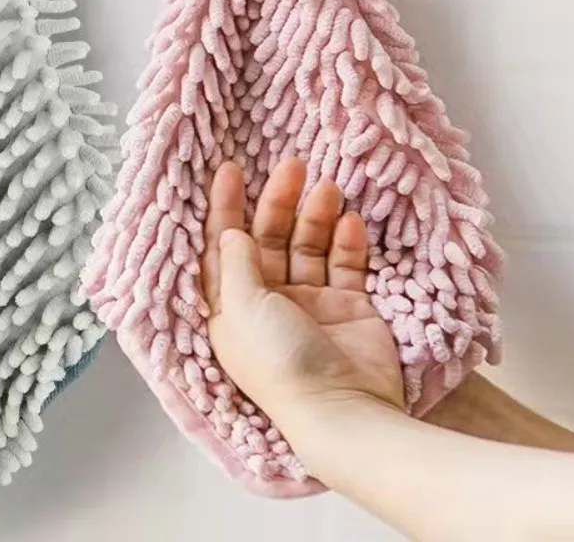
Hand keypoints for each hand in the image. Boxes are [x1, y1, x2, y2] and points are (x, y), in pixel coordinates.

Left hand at [201, 160, 404, 434]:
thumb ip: (237, 263)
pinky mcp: (349, 309)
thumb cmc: (280, 360)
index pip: (222, 247)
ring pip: (307, 247)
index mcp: (232, 307)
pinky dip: (347, 242)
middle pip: (268, 239)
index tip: (230, 169)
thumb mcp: (243, 307)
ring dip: (315, 215)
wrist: (345, 409)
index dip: (224, 208)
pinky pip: (345, 266)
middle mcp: (268, 303)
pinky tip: (351, 221)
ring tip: (327, 187)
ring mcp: (310, 306)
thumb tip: (228, 231)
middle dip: (277, 202)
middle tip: (291, 165)